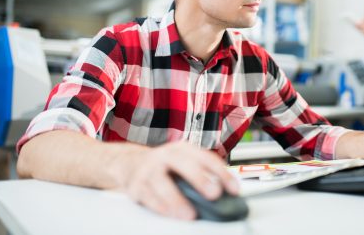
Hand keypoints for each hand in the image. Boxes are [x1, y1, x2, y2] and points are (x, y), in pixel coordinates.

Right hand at [119, 141, 238, 219]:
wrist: (129, 163)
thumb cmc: (163, 165)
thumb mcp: (183, 162)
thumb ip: (201, 174)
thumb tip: (224, 193)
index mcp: (182, 149)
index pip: (206, 158)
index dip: (222, 173)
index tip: (234, 189)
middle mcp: (165, 156)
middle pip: (184, 164)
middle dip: (200, 179)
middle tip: (214, 194)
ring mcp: (149, 169)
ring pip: (163, 183)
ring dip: (177, 200)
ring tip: (190, 214)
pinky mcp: (136, 185)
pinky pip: (149, 196)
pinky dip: (161, 207)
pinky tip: (171, 214)